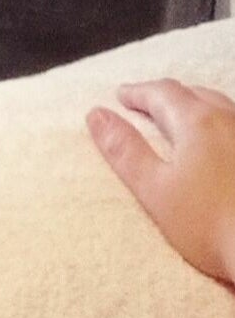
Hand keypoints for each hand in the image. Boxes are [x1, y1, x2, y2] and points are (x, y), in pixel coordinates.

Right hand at [86, 79, 234, 284]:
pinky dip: (217, 123)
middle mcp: (230, 120)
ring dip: (194, 106)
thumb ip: (125, 150)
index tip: (120, 96)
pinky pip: (234, 125)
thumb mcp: (154, 189)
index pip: (163, 93)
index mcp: (198, 123)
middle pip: (195, 94)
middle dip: (166, 96)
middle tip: (143, 104)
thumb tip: (97, 116)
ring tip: (177, 118)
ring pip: (221, 107)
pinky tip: (215, 141)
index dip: (137, 92)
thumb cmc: (209, 225)